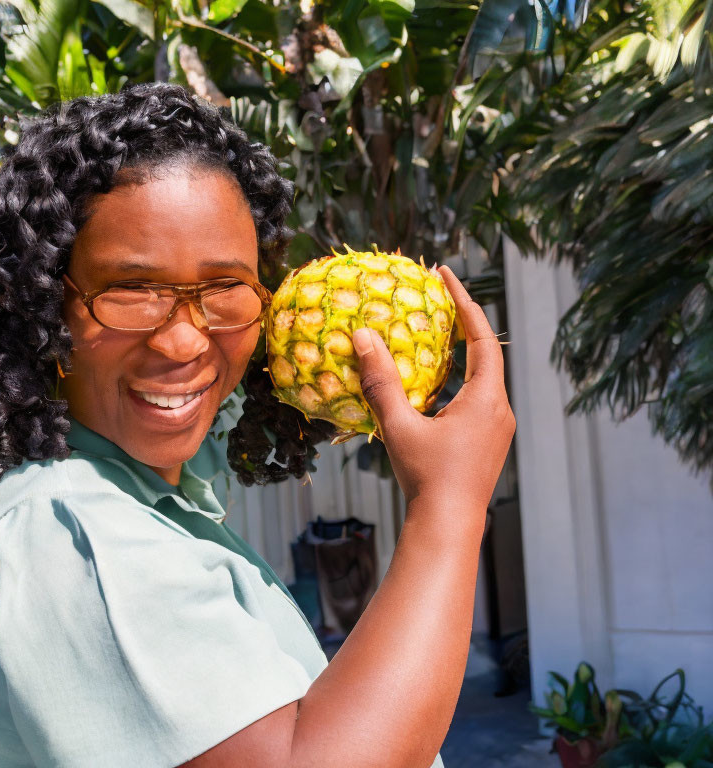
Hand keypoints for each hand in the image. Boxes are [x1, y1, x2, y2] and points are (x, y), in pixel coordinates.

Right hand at [351, 266, 514, 511]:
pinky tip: (434, 386)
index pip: (481, 336)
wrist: (448, 527)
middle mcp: (500, 410)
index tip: (445, 273)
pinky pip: (477, 398)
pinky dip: (459, 380)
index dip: (464, 301)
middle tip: (437, 298)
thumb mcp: (400, 427)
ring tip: (433, 335)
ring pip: (482, 378)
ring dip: (460, 354)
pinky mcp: (488, 442)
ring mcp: (497, 428)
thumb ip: (381, 382)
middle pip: (485, 353)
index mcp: (487, 400)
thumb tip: (363, 337)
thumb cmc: (426, 478)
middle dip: (462, 323)